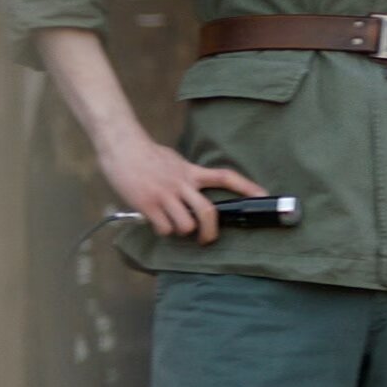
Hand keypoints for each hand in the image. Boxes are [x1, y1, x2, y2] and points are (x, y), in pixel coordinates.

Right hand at [97, 136, 263, 242]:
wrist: (122, 146)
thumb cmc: (147, 154)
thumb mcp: (175, 160)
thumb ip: (188, 175)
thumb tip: (195, 190)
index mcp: (191, 171)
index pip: (225, 177)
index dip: (247, 187)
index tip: (264, 195)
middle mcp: (182, 183)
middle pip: (208, 212)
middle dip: (210, 232)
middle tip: (206, 239)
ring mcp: (165, 194)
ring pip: (185, 225)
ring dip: (181, 230)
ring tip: (172, 224)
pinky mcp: (149, 204)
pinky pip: (164, 228)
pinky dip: (162, 230)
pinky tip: (156, 222)